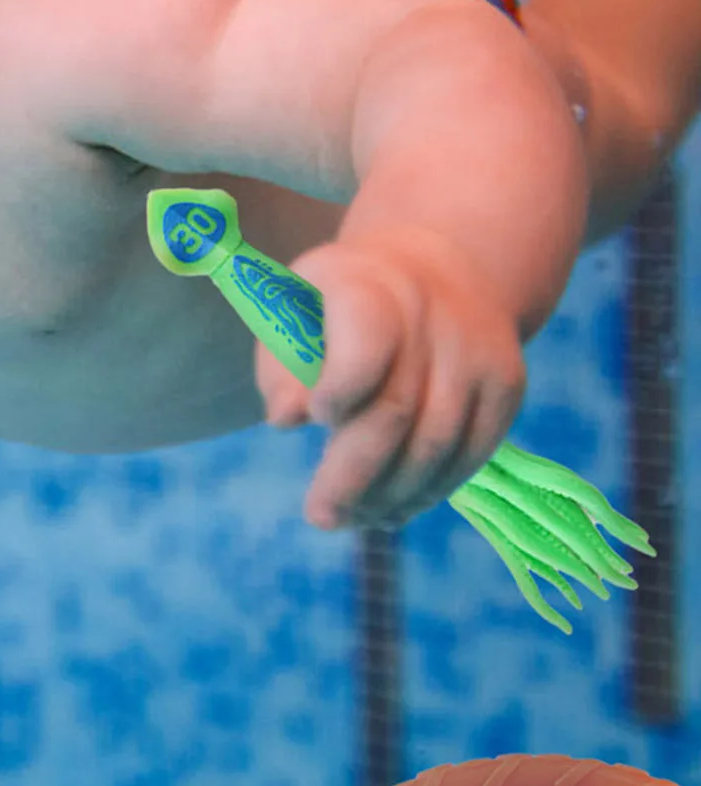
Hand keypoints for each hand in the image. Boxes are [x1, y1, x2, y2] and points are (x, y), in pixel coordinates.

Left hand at [255, 231, 526, 530]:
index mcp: (368, 286)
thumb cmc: (340, 301)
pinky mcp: (507, 383)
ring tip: (353, 519)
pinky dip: (431, 490)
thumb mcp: (294, 309)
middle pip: (397, 411)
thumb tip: (286, 419)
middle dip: (354, 476)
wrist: (437, 266)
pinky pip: (472, 452)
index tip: (318, 416)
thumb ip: (279, 364)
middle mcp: (432, 316)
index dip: (339, 391)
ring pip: (438, 443)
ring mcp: (477, 352)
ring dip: (392, 495)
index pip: (365, 344)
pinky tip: (394, 509)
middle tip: (322, 517)